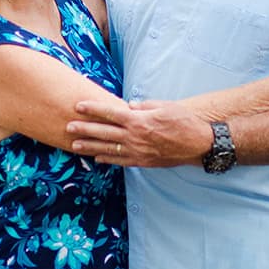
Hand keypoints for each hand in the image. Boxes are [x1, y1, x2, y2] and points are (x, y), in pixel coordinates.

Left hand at [67, 98, 213, 166]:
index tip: (78, 106)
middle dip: (84, 129)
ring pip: (108, 149)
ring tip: (74, 145)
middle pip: (104, 132)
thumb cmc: (184, 122)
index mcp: (139, 120)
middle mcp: (135, 137)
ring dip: (90, 147)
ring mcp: (138, 152)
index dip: (93, 109)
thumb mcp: (165, 106)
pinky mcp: (143, 162)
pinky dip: (107, 160)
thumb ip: (144, 106)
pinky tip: (97, 158)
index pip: (110, 113)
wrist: (199, 144)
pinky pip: (120, 161)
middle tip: (68, 126)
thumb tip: (129, 106)